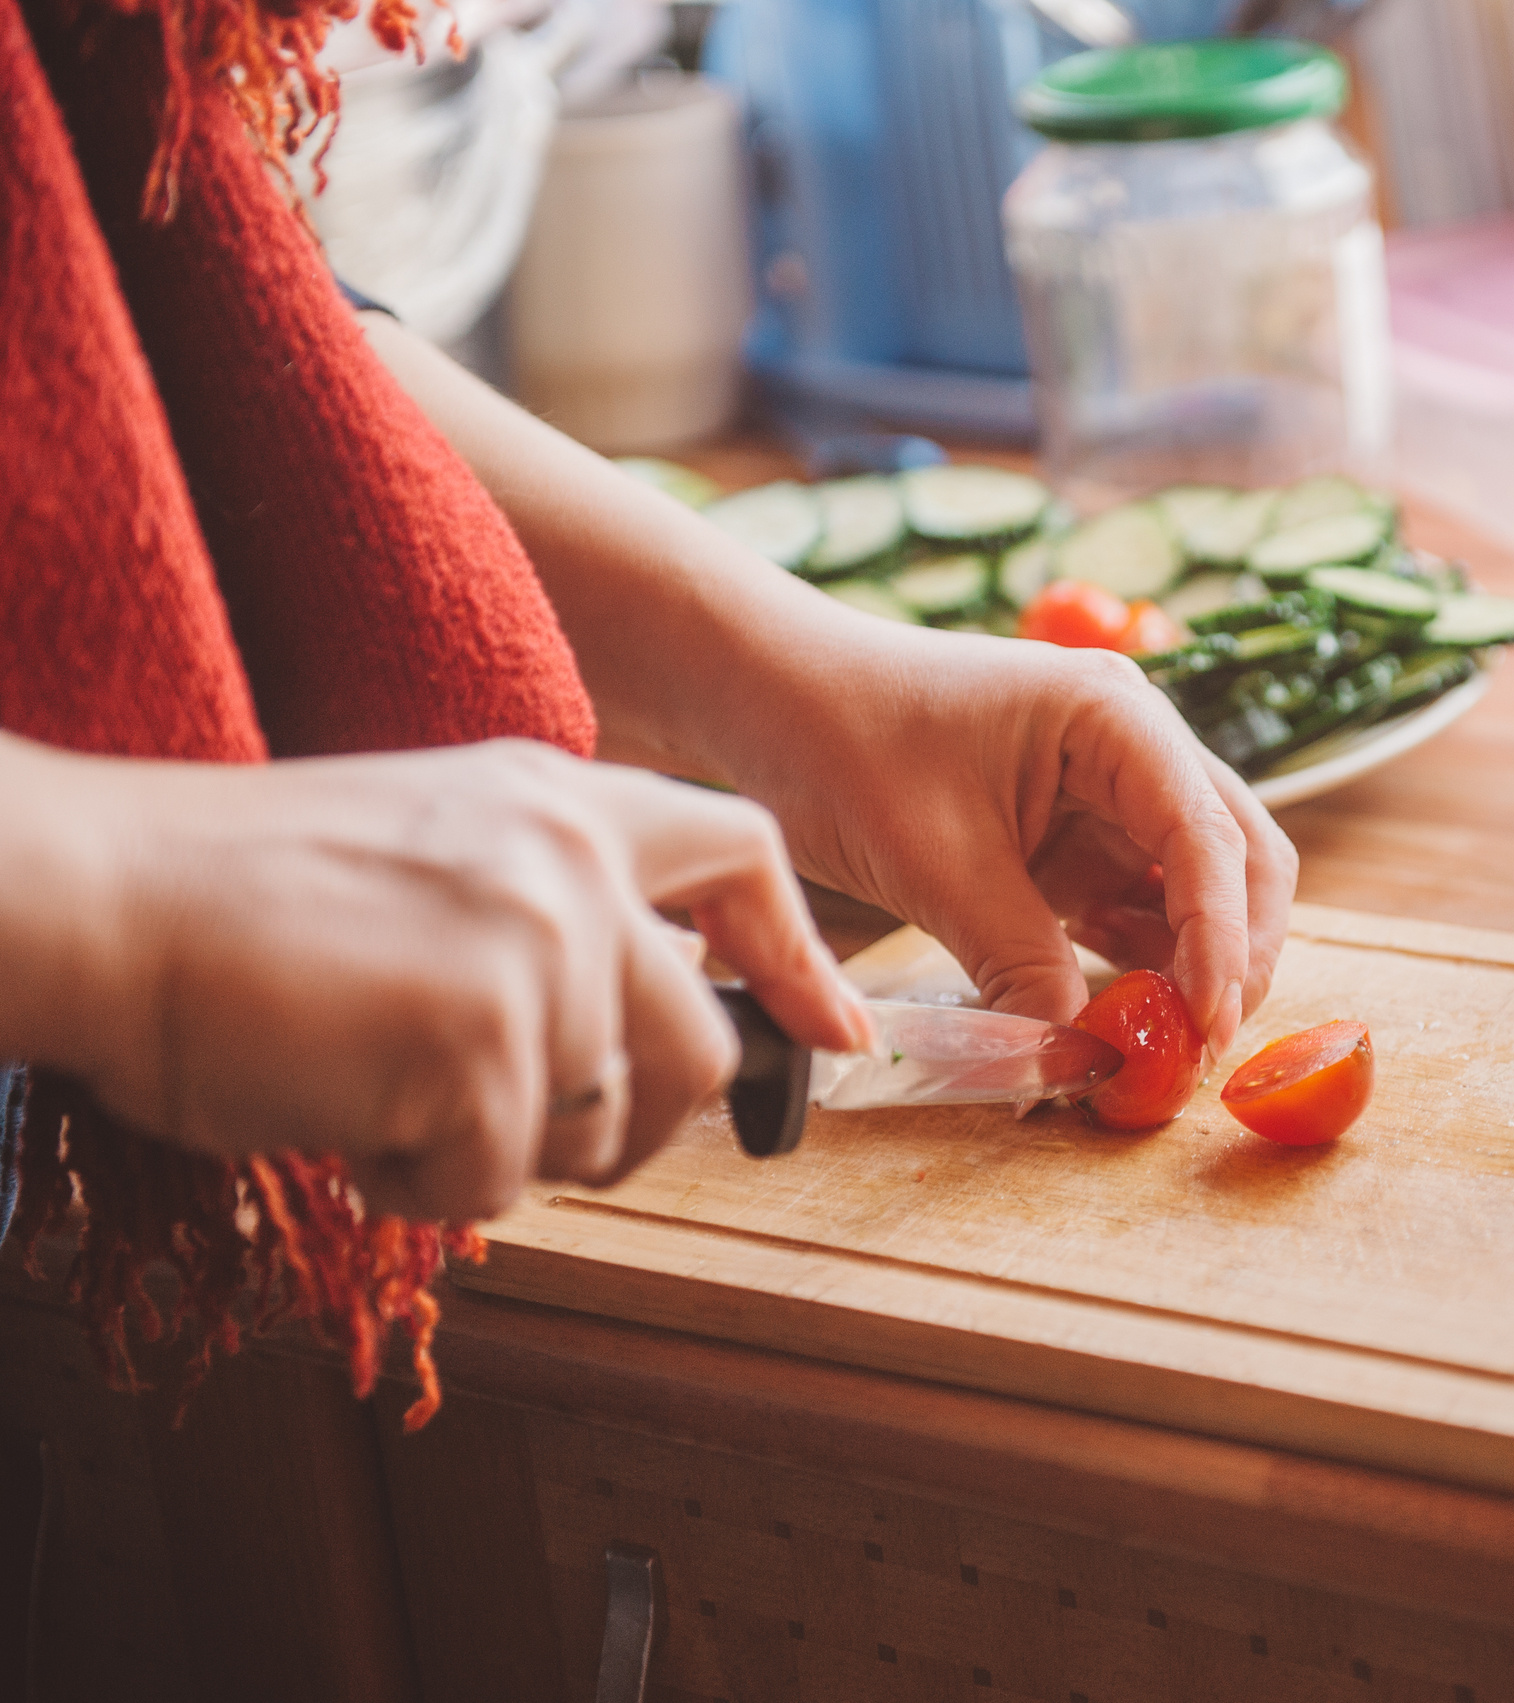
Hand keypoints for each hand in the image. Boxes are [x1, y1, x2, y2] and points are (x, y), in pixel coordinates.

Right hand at [29, 738, 865, 1220]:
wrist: (101, 896)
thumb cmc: (236, 897)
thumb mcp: (433, 850)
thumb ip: (551, 912)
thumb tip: (638, 1037)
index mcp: (564, 797)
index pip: (740, 854)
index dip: (797, 956)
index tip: (837, 1032)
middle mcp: (575, 862)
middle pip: (700, 1050)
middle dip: (629, 1126)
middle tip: (515, 1130)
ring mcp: (541, 947)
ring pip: (600, 1128)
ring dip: (494, 1150)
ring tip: (382, 1089)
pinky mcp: (486, 1041)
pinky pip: (497, 1178)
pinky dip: (415, 1181)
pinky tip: (341, 1111)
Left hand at [720, 614, 1296, 1057]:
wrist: (763, 694)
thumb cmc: (840, 737)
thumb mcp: (932, 863)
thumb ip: (1019, 964)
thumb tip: (1076, 1064)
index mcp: (1117, 718)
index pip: (1208, 839)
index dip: (1221, 940)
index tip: (1205, 1028)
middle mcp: (1135, 746)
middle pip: (1239, 859)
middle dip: (1233, 955)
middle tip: (1198, 1049)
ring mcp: (1109, 792)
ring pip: (1196, 891)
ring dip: (1191, 968)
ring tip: (1159, 1051)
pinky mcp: (1073, 837)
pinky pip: (1134, 908)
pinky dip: (1139, 966)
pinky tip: (1116, 1019)